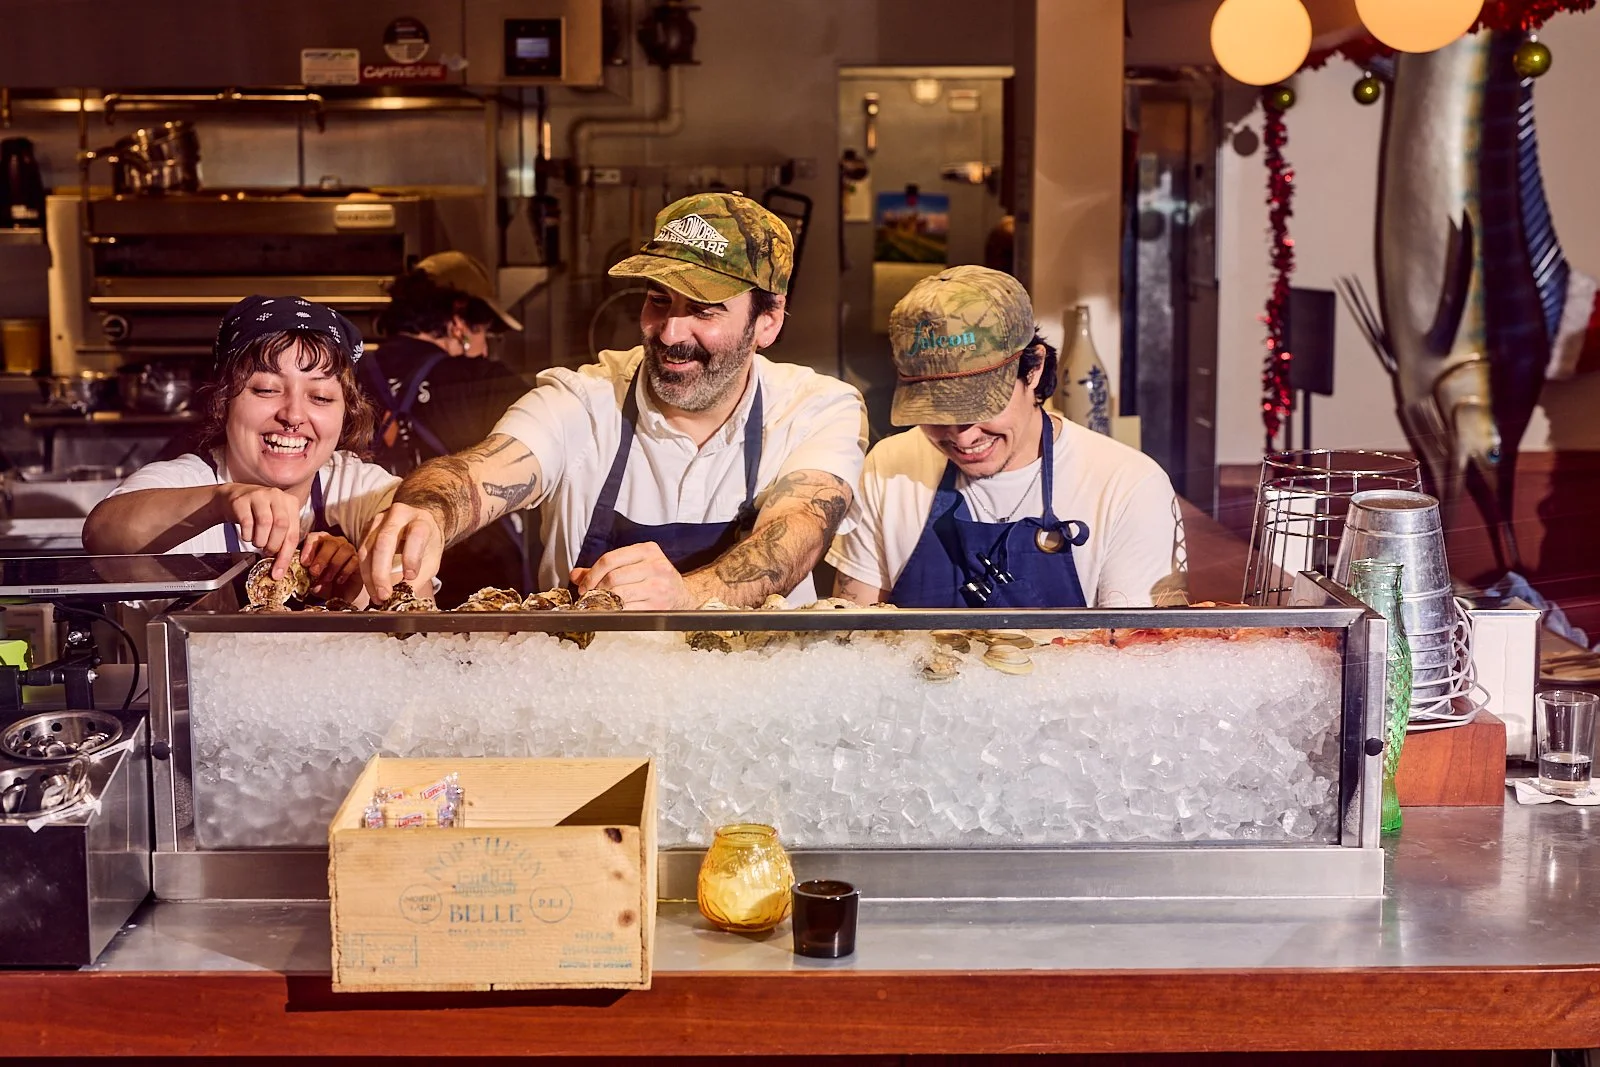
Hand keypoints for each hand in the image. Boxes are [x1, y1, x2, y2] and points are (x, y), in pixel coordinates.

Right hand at [216, 483, 301, 577]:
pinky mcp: (242, 500)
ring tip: (257, 542)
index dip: (286, 555)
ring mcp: (259, 495)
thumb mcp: (275, 521)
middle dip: (273, 545)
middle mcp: (277, 496)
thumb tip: (283, 565)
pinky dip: (247, 535)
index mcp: (291, 503)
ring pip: (265, 523)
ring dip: (260, 540)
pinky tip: (247, 535)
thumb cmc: (257, 513)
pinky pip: (246, 522)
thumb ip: (283, 538)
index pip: (293, 533)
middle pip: (281, 525)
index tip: (279, 572)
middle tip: (267, 551)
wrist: (233, 497)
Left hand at [300, 532, 361, 600]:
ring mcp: (349, 550)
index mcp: (320, 545)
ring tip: (327, 579)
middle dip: (321, 558)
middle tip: (314, 572)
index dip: (309, 548)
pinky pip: (354, 561)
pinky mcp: (359, 560)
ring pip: (344, 549)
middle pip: (330, 542)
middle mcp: (335, 543)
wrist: (342, 594)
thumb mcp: (315, 583)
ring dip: (334, 565)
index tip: (304, 562)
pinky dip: (345, 571)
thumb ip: (312, 582)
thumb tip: (314, 586)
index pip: (314, 538)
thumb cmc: (326, 584)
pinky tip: (339, 580)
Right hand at [359, 503, 443, 602]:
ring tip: (377, 596)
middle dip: (381, 572)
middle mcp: (399, 515)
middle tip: (384, 595)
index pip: (415, 536)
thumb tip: (403, 597)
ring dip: (369, 576)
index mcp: (421, 521)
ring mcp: (380, 519)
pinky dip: (364, 571)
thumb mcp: (432, 559)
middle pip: (384, 541)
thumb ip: (419, 577)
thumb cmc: (427, 542)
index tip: (410, 576)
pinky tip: (371, 586)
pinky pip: (360, 550)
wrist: (419, 522)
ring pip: (367, 548)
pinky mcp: (367, 527)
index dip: (411, 557)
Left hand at [572, 541, 693, 609]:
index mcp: (647, 550)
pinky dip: (615, 612)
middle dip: (595, 589)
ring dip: (603, 602)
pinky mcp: (658, 605)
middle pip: (613, 577)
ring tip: (599, 604)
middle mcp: (655, 566)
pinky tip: (611, 611)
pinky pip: (628, 609)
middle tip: (589, 597)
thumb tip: (577, 574)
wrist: (683, 595)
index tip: (584, 585)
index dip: (592, 574)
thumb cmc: (655, 578)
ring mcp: (658, 586)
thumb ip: (605, 568)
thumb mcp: (634, 564)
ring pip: (619, 594)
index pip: (610, 559)